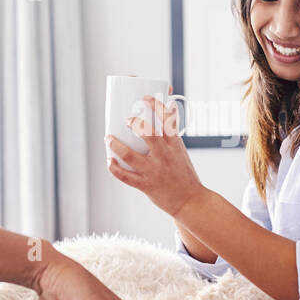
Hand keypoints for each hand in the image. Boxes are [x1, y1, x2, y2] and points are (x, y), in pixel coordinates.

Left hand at [106, 93, 207, 218]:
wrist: (190, 200)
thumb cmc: (184, 174)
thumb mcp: (180, 151)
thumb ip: (169, 136)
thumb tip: (163, 114)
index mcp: (175, 145)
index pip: (167, 120)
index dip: (156, 105)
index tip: (146, 98)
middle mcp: (164, 156)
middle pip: (148, 133)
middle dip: (134, 122)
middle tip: (127, 119)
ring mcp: (153, 171)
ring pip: (129, 155)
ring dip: (115, 144)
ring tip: (109, 138)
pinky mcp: (145, 185)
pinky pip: (125, 176)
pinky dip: (114, 168)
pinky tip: (109, 161)